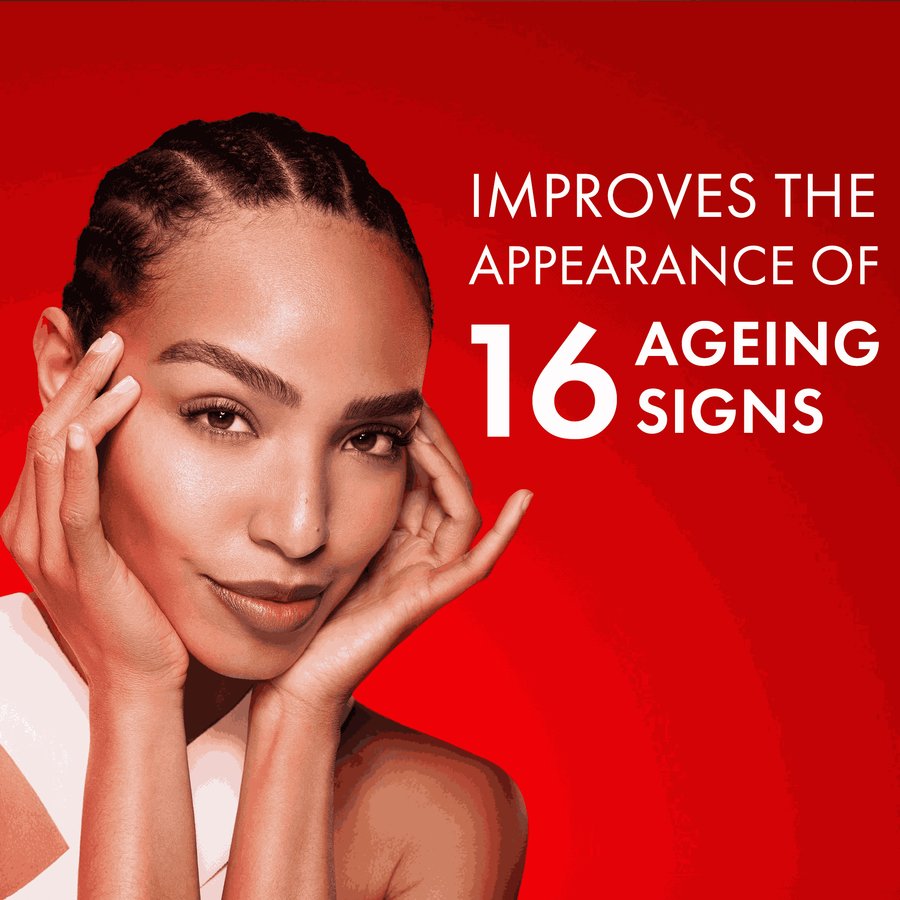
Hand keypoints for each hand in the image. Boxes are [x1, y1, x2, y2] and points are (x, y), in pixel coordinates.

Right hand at [0, 330, 188, 697]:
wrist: (138, 678)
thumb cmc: (134, 609)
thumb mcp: (109, 546)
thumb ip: (102, 502)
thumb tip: (123, 455)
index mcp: (32, 522)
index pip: (45, 438)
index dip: (70, 390)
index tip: (101, 353)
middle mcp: (28, 530)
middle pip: (44, 434)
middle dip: (76, 381)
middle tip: (110, 339)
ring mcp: (48, 549)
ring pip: (54, 458)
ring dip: (85, 404)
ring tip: (118, 364)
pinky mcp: (80, 566)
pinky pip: (72, 506)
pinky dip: (77, 462)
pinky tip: (89, 425)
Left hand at [257, 404, 531, 725]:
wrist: (296, 675)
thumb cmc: (307, 612)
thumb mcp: (328, 540)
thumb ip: (348, 504)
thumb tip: (343, 448)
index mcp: (399, 539)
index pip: (426, 479)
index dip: (421, 439)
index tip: (401, 401)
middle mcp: (421, 555)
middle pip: (448, 488)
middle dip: (435, 442)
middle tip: (415, 402)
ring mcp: (428, 577)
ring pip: (461, 513)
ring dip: (449, 468)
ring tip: (423, 432)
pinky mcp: (427, 601)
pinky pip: (476, 563)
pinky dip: (505, 532)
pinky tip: (523, 499)